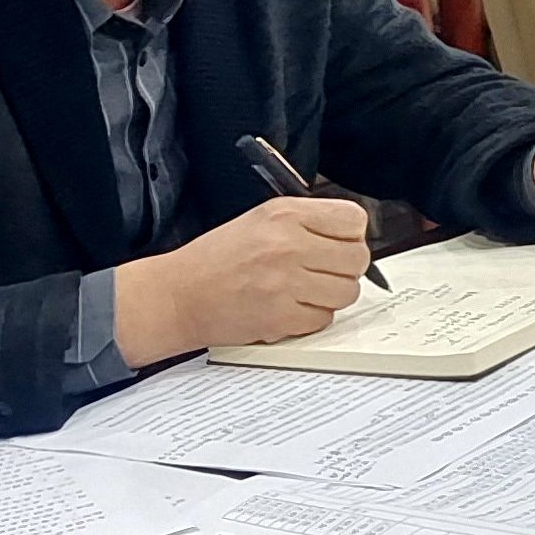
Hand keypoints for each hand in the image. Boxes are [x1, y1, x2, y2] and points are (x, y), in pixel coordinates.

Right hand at [110, 195, 369, 364]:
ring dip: (330, 295)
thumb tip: (352, 235)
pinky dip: (311, 318)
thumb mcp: (261, 219)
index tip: (337, 244)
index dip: (350, 236)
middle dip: (344, 269)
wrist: (176, 296)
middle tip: (320, 272)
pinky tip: (288, 307)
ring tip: (303, 291)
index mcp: (285, 214)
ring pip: (347, 292)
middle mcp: (288, 245)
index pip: (353, 220)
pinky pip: (324, 319)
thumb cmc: (217, 259)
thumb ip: (308, 222)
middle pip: (357, 259)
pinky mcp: (281, 317)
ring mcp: (286, 282)